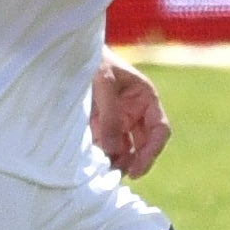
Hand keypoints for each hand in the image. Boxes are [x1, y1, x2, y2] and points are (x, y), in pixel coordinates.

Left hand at [90, 53, 171, 178]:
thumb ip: (110, 117)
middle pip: (144, 145)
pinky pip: (107, 147)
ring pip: (125, 149)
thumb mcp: (103, 83)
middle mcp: (136, 112)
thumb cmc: (93, 60)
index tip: (137, 169)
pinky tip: (93, 164)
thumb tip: (113, 152)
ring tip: (103, 172)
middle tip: (117, 175)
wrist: (69, 54)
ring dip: (118, 162)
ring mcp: (119, 120)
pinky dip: (102, 157)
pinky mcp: (101, 125)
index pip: (159, 130)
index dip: (151, 152)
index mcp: (145, 98)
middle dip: (134, 162)